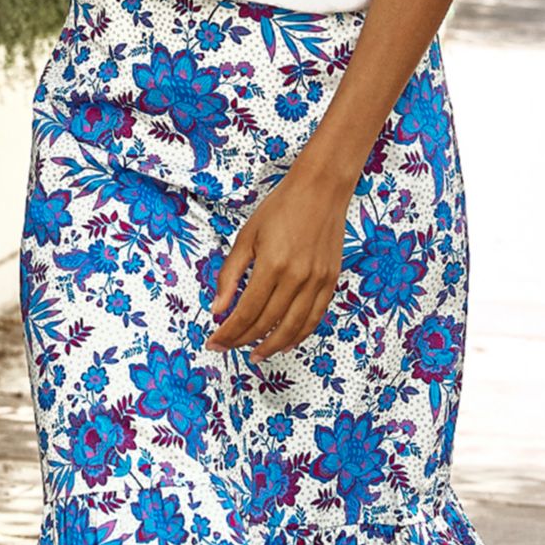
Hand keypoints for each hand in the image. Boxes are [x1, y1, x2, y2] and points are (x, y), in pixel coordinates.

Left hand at [206, 156, 358, 360]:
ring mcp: (317, 281)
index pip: (246, 312)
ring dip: (271, 346)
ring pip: (293, 327)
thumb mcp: (246, 237)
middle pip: (267, 323)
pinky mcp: (331, 281)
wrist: (321, 190)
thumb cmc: (280, 208)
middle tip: (227, 347)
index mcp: (272, 265)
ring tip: (255, 355)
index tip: (214, 342)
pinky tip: (284, 342)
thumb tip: (217, 309)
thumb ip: (229, 275)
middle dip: (243, 341)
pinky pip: (315, 318)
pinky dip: (299, 335)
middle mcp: (297, 277)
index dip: (228, 333)